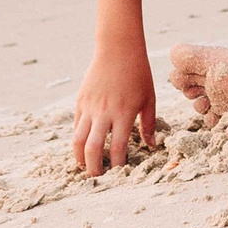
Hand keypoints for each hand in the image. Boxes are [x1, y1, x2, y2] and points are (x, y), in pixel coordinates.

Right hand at [72, 45, 156, 176]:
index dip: (118, 163)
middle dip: (94, 167)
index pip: (118, 147)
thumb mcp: (149, 98)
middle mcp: (104, 113)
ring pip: (78, 140)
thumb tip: (152, 145)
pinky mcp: (80, 102)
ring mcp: (89, 107)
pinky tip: (83, 146)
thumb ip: (149, 124)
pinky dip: (78, 139)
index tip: (120, 172)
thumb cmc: (138, 73)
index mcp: (124, 113)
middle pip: (93, 148)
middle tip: (98, 177)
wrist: (117, 49)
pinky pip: (76, 126)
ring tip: (85, 166)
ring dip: (80, 157)